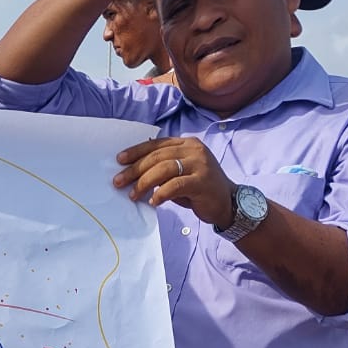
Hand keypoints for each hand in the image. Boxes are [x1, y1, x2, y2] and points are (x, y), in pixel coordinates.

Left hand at [114, 136, 234, 226]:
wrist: (228, 202)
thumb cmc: (200, 189)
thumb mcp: (181, 174)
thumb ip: (163, 169)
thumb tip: (134, 172)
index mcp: (187, 144)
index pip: (157, 144)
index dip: (136, 151)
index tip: (119, 160)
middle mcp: (194, 150)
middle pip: (157, 156)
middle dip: (135, 170)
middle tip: (119, 182)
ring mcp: (200, 164)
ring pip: (164, 169)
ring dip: (144, 182)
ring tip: (133, 195)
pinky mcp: (202, 181)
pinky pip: (175, 185)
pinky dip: (161, 194)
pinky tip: (153, 201)